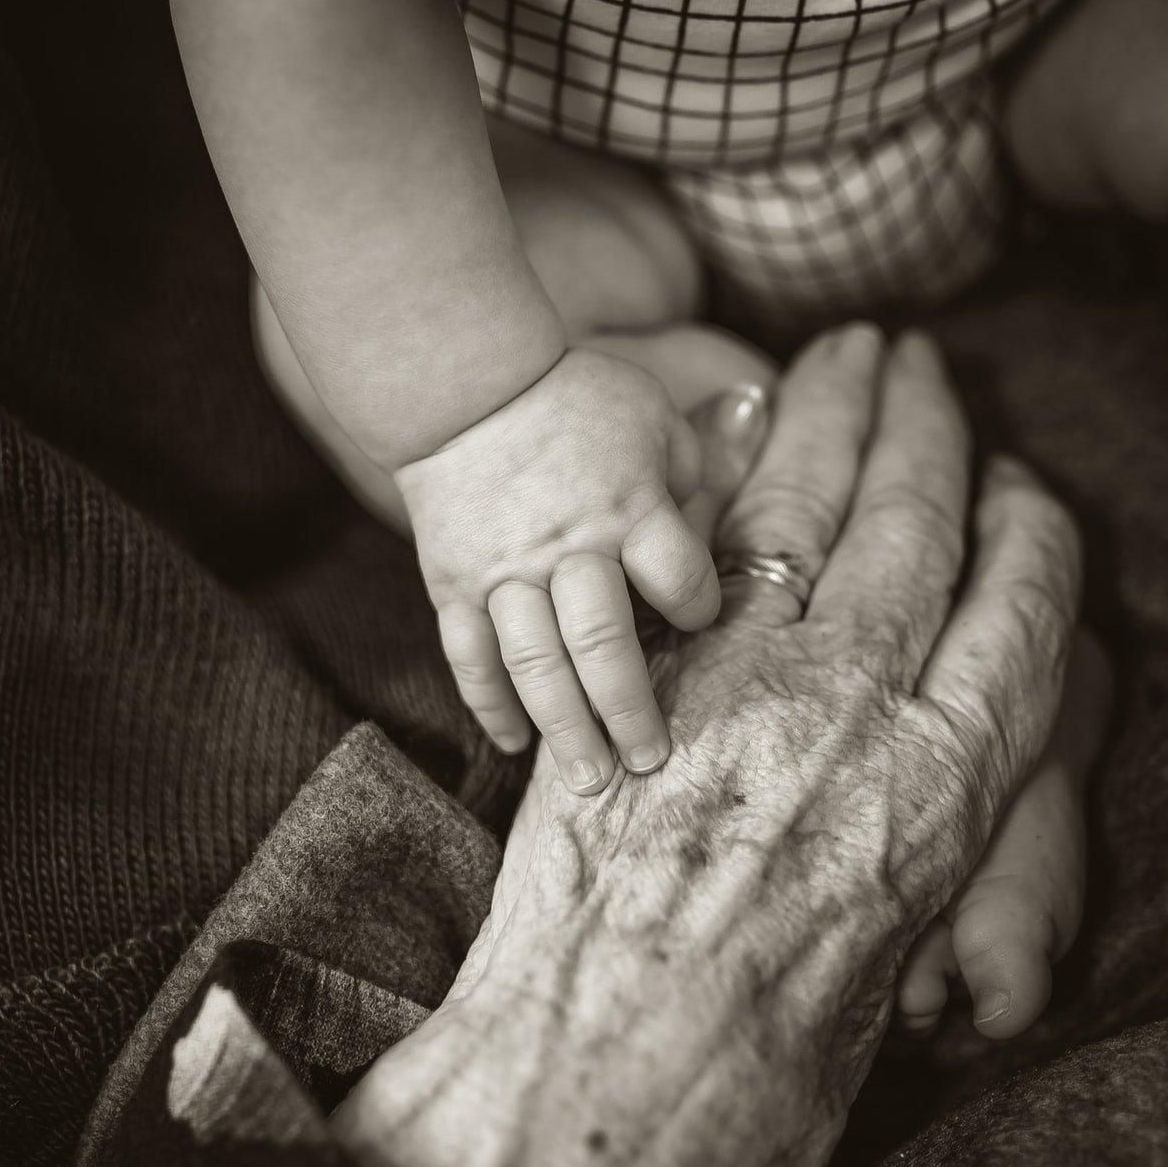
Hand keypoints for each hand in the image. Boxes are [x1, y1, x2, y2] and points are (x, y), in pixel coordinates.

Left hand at [337, 325, 1085, 1166]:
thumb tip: (908, 805)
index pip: (1026, 610)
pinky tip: (737, 423)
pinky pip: (702, 548)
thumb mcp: (887, 969)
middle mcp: (868, 713)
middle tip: (923, 357)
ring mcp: (750, 682)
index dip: (1028, 530)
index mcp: (955, 790)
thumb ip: (911, 854)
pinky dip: (724, 473)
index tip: (1024, 485)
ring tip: (849, 351)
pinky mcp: (644, 678)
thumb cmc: (759, 1085)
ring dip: (833, 414)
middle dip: (927, 426)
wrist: (601, 1108)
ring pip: (814, 510)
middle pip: (921, 526)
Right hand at [396, 349, 719, 793]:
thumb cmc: (574, 398)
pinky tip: (514, 745)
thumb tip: (713, 532)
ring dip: (564, 729)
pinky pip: (470, 656)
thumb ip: (691, 477)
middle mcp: (569, 549)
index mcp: (629, 507)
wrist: (464, 384)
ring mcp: (505, 572)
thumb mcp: (653, 417)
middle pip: (605, 643)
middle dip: (630, 710)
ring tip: (589, 782)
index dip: (697, 608)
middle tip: (650, 764)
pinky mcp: (454, 584)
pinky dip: (490, 705)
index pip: (679, 580)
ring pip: (536, 664)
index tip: (698, 619)